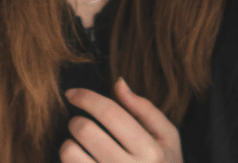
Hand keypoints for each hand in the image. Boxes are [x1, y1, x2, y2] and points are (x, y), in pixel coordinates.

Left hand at [60, 79, 181, 162]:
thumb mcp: (168, 139)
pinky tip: (82, 162)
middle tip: (80, 125)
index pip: (110, 112)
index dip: (86, 97)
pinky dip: (70, 162)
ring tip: (79, 148)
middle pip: (85, 130)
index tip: (72, 93)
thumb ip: (145, 109)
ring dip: (69, 145)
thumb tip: (119, 83)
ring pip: (70, 153)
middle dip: (76, 121)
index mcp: (150, 151)